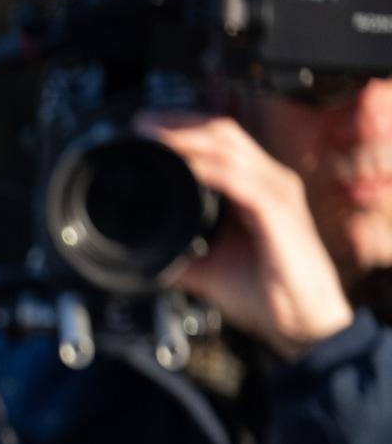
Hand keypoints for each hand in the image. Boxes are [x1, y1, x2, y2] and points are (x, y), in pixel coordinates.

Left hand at [136, 110, 354, 359]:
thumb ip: (178, 252)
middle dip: (180, 123)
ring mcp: (276, 192)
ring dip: (189, 137)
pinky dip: (209, 169)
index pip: (220, 142)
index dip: (183, 128)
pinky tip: (184, 165)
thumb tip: (142, 253)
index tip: (144, 128)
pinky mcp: (278, 210)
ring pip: (231, 148)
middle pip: (224, 133)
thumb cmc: (266, 291)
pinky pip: (241, 179)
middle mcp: (269, 181)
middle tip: (142, 122)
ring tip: (154, 134)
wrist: (301, 321)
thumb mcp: (207, 266)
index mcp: (255, 187)